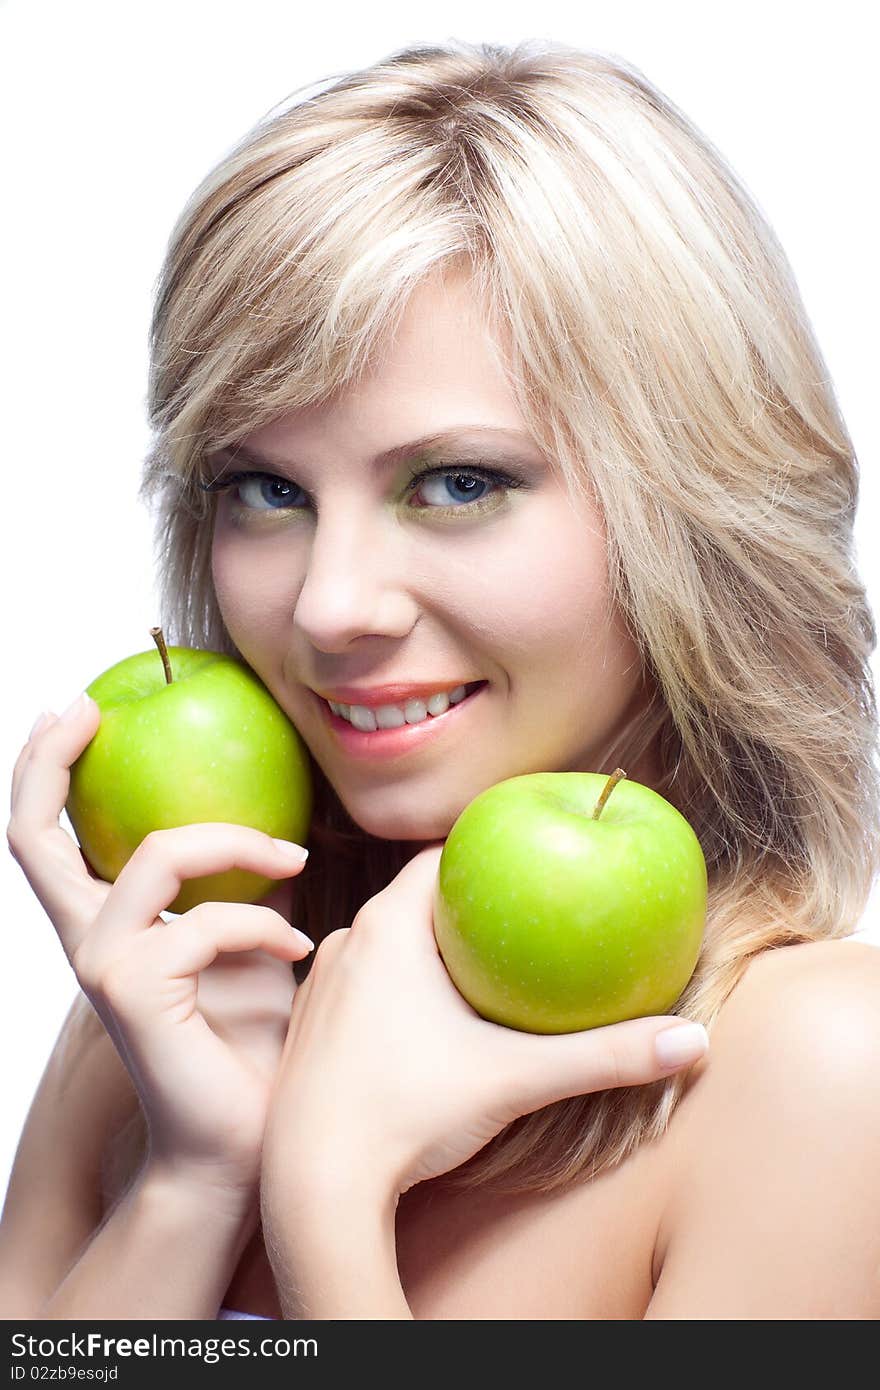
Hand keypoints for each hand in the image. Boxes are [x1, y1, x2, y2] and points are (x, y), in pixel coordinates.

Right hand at [7, 698, 312, 1197]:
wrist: (243, 1138)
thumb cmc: (247, 1041)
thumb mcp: (245, 941)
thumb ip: (236, 885)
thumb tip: (275, 824)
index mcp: (104, 924)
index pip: (46, 837)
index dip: (45, 768)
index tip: (77, 707)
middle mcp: (87, 940)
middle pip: (31, 835)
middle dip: (49, 760)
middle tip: (86, 707)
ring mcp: (103, 965)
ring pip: (153, 856)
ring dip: (237, 844)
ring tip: (293, 860)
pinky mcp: (135, 993)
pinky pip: (208, 922)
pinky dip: (266, 925)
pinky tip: (301, 949)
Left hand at [261, 844, 708, 1201]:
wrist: (312, 1184)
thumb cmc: (406, 1115)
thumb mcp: (516, 1079)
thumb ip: (605, 1057)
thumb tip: (693, 1044)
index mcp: (388, 927)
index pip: (442, 859)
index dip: (488, 855)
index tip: (531, 863)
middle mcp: (346, 942)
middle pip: (417, 902)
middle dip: (468, 909)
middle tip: (522, 922)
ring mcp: (320, 985)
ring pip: (386, 945)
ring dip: (429, 952)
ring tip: (481, 972)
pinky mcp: (308, 1027)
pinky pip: (361, 984)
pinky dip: (396, 988)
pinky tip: (427, 1024)